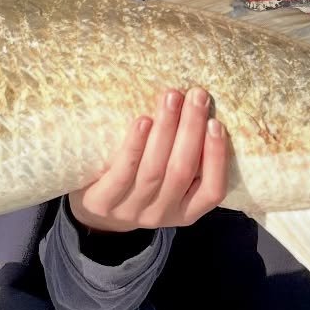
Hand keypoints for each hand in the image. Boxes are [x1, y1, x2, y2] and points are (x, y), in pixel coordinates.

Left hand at [70, 88, 228, 232]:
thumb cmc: (139, 183)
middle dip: (191, 129)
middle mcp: (162, 214)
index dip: (217, 158)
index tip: (216, 123)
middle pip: (181, 171)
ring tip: (172, 98)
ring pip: (153, 169)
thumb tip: (203, 108)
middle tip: (197, 95)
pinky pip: (122, 173)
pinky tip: (143, 121)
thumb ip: (185, 156)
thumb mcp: (168, 181)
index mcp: (186, 211)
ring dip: (166, 129)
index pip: (212, 191)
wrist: (92, 210)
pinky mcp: (103, 203)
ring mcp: (131, 210)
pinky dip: (135, 145)